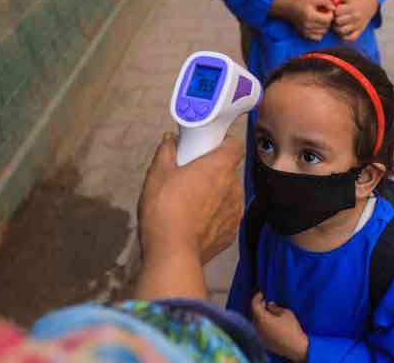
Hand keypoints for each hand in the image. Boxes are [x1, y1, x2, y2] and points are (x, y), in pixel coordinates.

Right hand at [137, 133, 243, 264]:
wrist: (172, 253)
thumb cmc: (165, 208)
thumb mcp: (157, 174)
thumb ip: (166, 151)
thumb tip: (170, 139)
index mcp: (220, 167)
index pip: (235, 145)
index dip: (223, 143)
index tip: (208, 147)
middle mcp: (234, 187)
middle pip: (229, 171)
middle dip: (214, 171)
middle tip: (192, 177)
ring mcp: (236, 212)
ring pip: (229, 194)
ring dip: (217, 194)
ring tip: (193, 203)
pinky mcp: (232, 233)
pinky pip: (226, 217)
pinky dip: (216, 216)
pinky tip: (197, 222)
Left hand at [252, 293, 307, 361]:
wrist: (296, 347)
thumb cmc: (291, 328)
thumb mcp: (286, 313)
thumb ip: (275, 307)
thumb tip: (269, 304)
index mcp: (262, 319)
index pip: (254, 305)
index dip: (257, 297)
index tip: (262, 294)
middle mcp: (257, 327)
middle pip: (254, 313)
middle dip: (259, 306)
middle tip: (266, 302)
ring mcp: (259, 335)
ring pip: (256, 322)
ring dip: (260, 315)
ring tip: (268, 312)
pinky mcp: (263, 341)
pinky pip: (259, 329)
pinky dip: (262, 323)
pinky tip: (269, 322)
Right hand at [271, 0, 334, 41]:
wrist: (289, 10)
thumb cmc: (302, 3)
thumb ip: (326, 1)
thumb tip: (334, 8)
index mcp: (310, 16)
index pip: (327, 19)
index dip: (330, 14)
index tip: (327, 10)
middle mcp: (307, 26)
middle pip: (326, 26)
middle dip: (328, 20)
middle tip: (324, 15)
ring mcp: (305, 32)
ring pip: (323, 32)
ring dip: (324, 27)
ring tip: (320, 20)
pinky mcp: (304, 35)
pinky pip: (318, 38)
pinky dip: (320, 33)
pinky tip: (317, 27)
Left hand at [332, 0, 378, 41]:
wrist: (369, 6)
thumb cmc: (355, 1)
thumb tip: (332, 1)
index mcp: (352, 6)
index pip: (337, 11)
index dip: (333, 11)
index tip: (334, 11)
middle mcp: (355, 16)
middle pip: (338, 21)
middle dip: (334, 19)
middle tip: (335, 18)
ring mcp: (358, 25)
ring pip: (342, 30)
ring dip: (337, 29)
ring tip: (337, 25)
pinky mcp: (360, 31)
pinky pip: (351, 38)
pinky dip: (345, 37)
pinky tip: (342, 32)